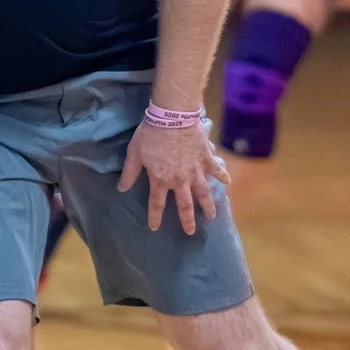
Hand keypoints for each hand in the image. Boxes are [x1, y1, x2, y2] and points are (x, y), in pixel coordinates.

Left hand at [118, 114, 228, 234]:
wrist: (172, 117)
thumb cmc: (151, 134)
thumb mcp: (134, 153)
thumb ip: (129, 173)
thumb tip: (121, 189)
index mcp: (160, 180)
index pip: (157, 204)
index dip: (155, 217)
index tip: (155, 228)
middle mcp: (180, 180)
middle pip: (185, 205)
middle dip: (187, 220)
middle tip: (191, 232)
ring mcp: (195, 170)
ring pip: (203, 192)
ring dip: (208, 205)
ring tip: (213, 216)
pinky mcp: (205, 158)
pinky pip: (215, 169)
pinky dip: (222, 175)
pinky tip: (227, 182)